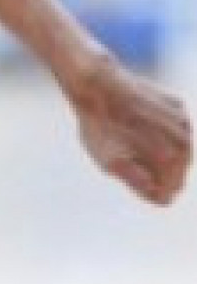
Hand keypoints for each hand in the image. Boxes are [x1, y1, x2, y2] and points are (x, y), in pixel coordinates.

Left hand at [73, 53, 191, 204]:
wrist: (98, 85)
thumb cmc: (100, 127)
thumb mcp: (110, 161)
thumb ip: (137, 180)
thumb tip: (162, 198)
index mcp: (169, 156)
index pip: (171, 189)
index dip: (157, 194)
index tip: (144, 192)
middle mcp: (184, 138)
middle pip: (179, 170)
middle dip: (163, 177)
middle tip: (143, 179)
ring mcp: (183, 119)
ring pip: (182, 150)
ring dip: (167, 158)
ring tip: (142, 157)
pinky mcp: (178, 105)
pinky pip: (177, 128)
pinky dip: (166, 137)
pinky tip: (146, 135)